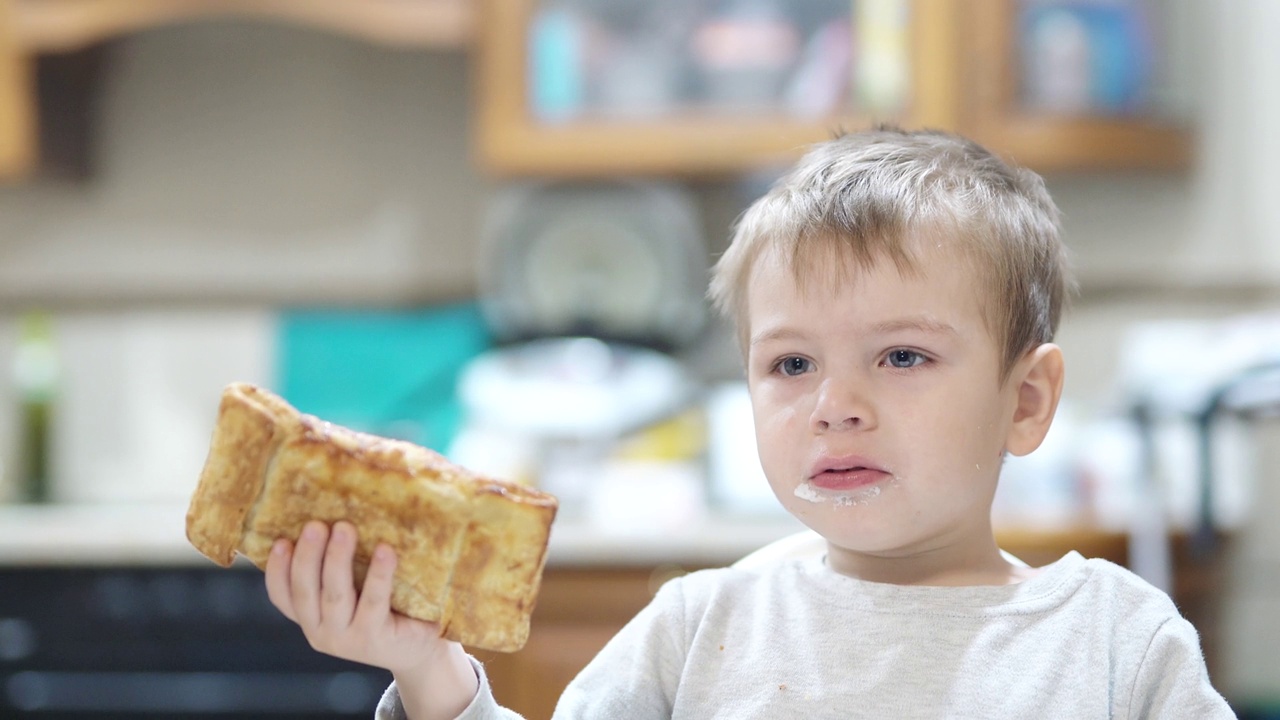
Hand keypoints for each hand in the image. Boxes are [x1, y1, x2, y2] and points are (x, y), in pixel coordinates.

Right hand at [264, 520, 449, 675]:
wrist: (419, 647)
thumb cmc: (385, 609)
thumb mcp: (354, 592)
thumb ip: (339, 567)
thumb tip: (335, 513)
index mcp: (311, 618)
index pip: (282, 596)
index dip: (276, 569)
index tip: (280, 540)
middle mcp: (321, 632)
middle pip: (304, 591)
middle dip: (307, 555)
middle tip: (315, 524)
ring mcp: (346, 639)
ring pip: (334, 595)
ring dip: (336, 559)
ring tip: (344, 528)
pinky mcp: (375, 638)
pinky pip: (374, 601)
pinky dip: (379, 574)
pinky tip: (385, 550)